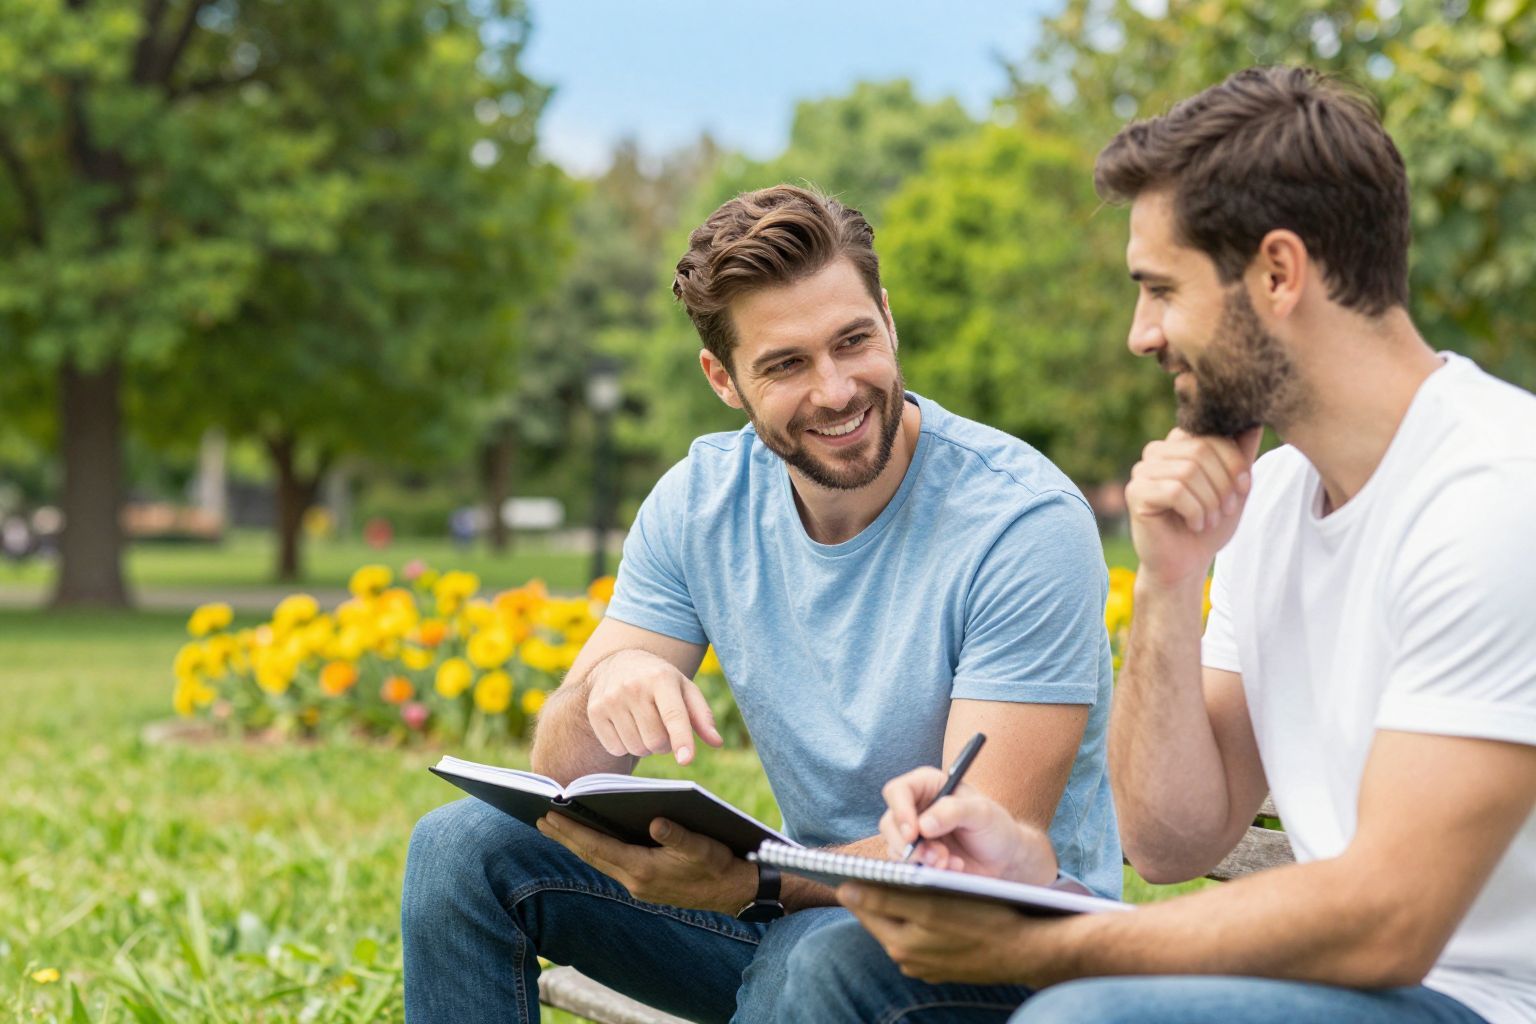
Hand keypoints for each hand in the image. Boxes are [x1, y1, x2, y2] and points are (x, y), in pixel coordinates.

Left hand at [536, 813, 754, 913]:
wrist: (734, 891)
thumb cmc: (719, 864)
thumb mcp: (702, 847)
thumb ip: (678, 836)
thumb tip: (656, 822)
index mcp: (643, 870)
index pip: (598, 847)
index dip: (571, 831)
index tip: (548, 815)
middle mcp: (635, 882)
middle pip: (591, 855)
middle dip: (565, 837)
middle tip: (539, 817)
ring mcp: (638, 886)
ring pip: (599, 861)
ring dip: (577, 844)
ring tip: (556, 827)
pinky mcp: (645, 885)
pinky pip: (611, 864)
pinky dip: (595, 850)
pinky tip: (589, 839)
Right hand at [585, 649, 723, 764]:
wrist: (618, 664)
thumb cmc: (660, 681)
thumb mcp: (684, 689)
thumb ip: (702, 716)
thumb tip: (717, 742)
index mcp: (661, 678)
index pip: (673, 714)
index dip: (681, 739)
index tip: (686, 759)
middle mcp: (633, 686)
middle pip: (655, 740)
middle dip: (665, 744)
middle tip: (662, 728)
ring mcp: (610, 699)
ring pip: (636, 747)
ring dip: (646, 746)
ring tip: (645, 725)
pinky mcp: (595, 711)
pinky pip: (616, 749)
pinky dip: (625, 745)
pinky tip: (627, 726)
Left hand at [839, 884, 1067, 985]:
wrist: (1029, 949)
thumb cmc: (984, 919)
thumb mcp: (933, 904)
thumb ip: (886, 898)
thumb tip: (846, 891)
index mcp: (900, 943)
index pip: (864, 907)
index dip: (861, 881)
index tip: (859, 862)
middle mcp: (908, 959)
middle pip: (883, 915)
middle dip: (888, 889)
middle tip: (897, 863)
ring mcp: (926, 966)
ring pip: (904, 923)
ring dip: (908, 902)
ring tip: (921, 879)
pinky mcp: (943, 967)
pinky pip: (923, 936)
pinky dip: (926, 919)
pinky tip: (940, 903)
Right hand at [878, 768, 1056, 883]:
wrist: (1004, 859)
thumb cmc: (995, 827)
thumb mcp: (982, 812)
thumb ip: (953, 811)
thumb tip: (923, 825)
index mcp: (928, 785)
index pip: (898, 791)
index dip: (900, 810)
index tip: (913, 832)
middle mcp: (916, 808)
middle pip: (889, 822)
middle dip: (910, 844)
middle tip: (934, 855)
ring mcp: (915, 835)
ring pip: (896, 847)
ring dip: (922, 859)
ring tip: (949, 861)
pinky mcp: (918, 857)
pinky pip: (909, 866)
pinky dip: (929, 870)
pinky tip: (952, 867)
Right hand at [1125, 426, 1262, 587]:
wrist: (1186, 563)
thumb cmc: (1209, 524)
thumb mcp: (1234, 486)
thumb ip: (1241, 453)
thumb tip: (1254, 421)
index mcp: (1178, 443)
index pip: (1212, 433)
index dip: (1234, 459)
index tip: (1244, 487)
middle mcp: (1156, 451)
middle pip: (1200, 450)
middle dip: (1223, 483)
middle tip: (1226, 509)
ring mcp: (1142, 470)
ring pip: (1187, 471)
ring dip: (1209, 501)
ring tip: (1209, 520)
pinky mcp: (1135, 492)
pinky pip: (1174, 491)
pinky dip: (1194, 512)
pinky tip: (1194, 524)